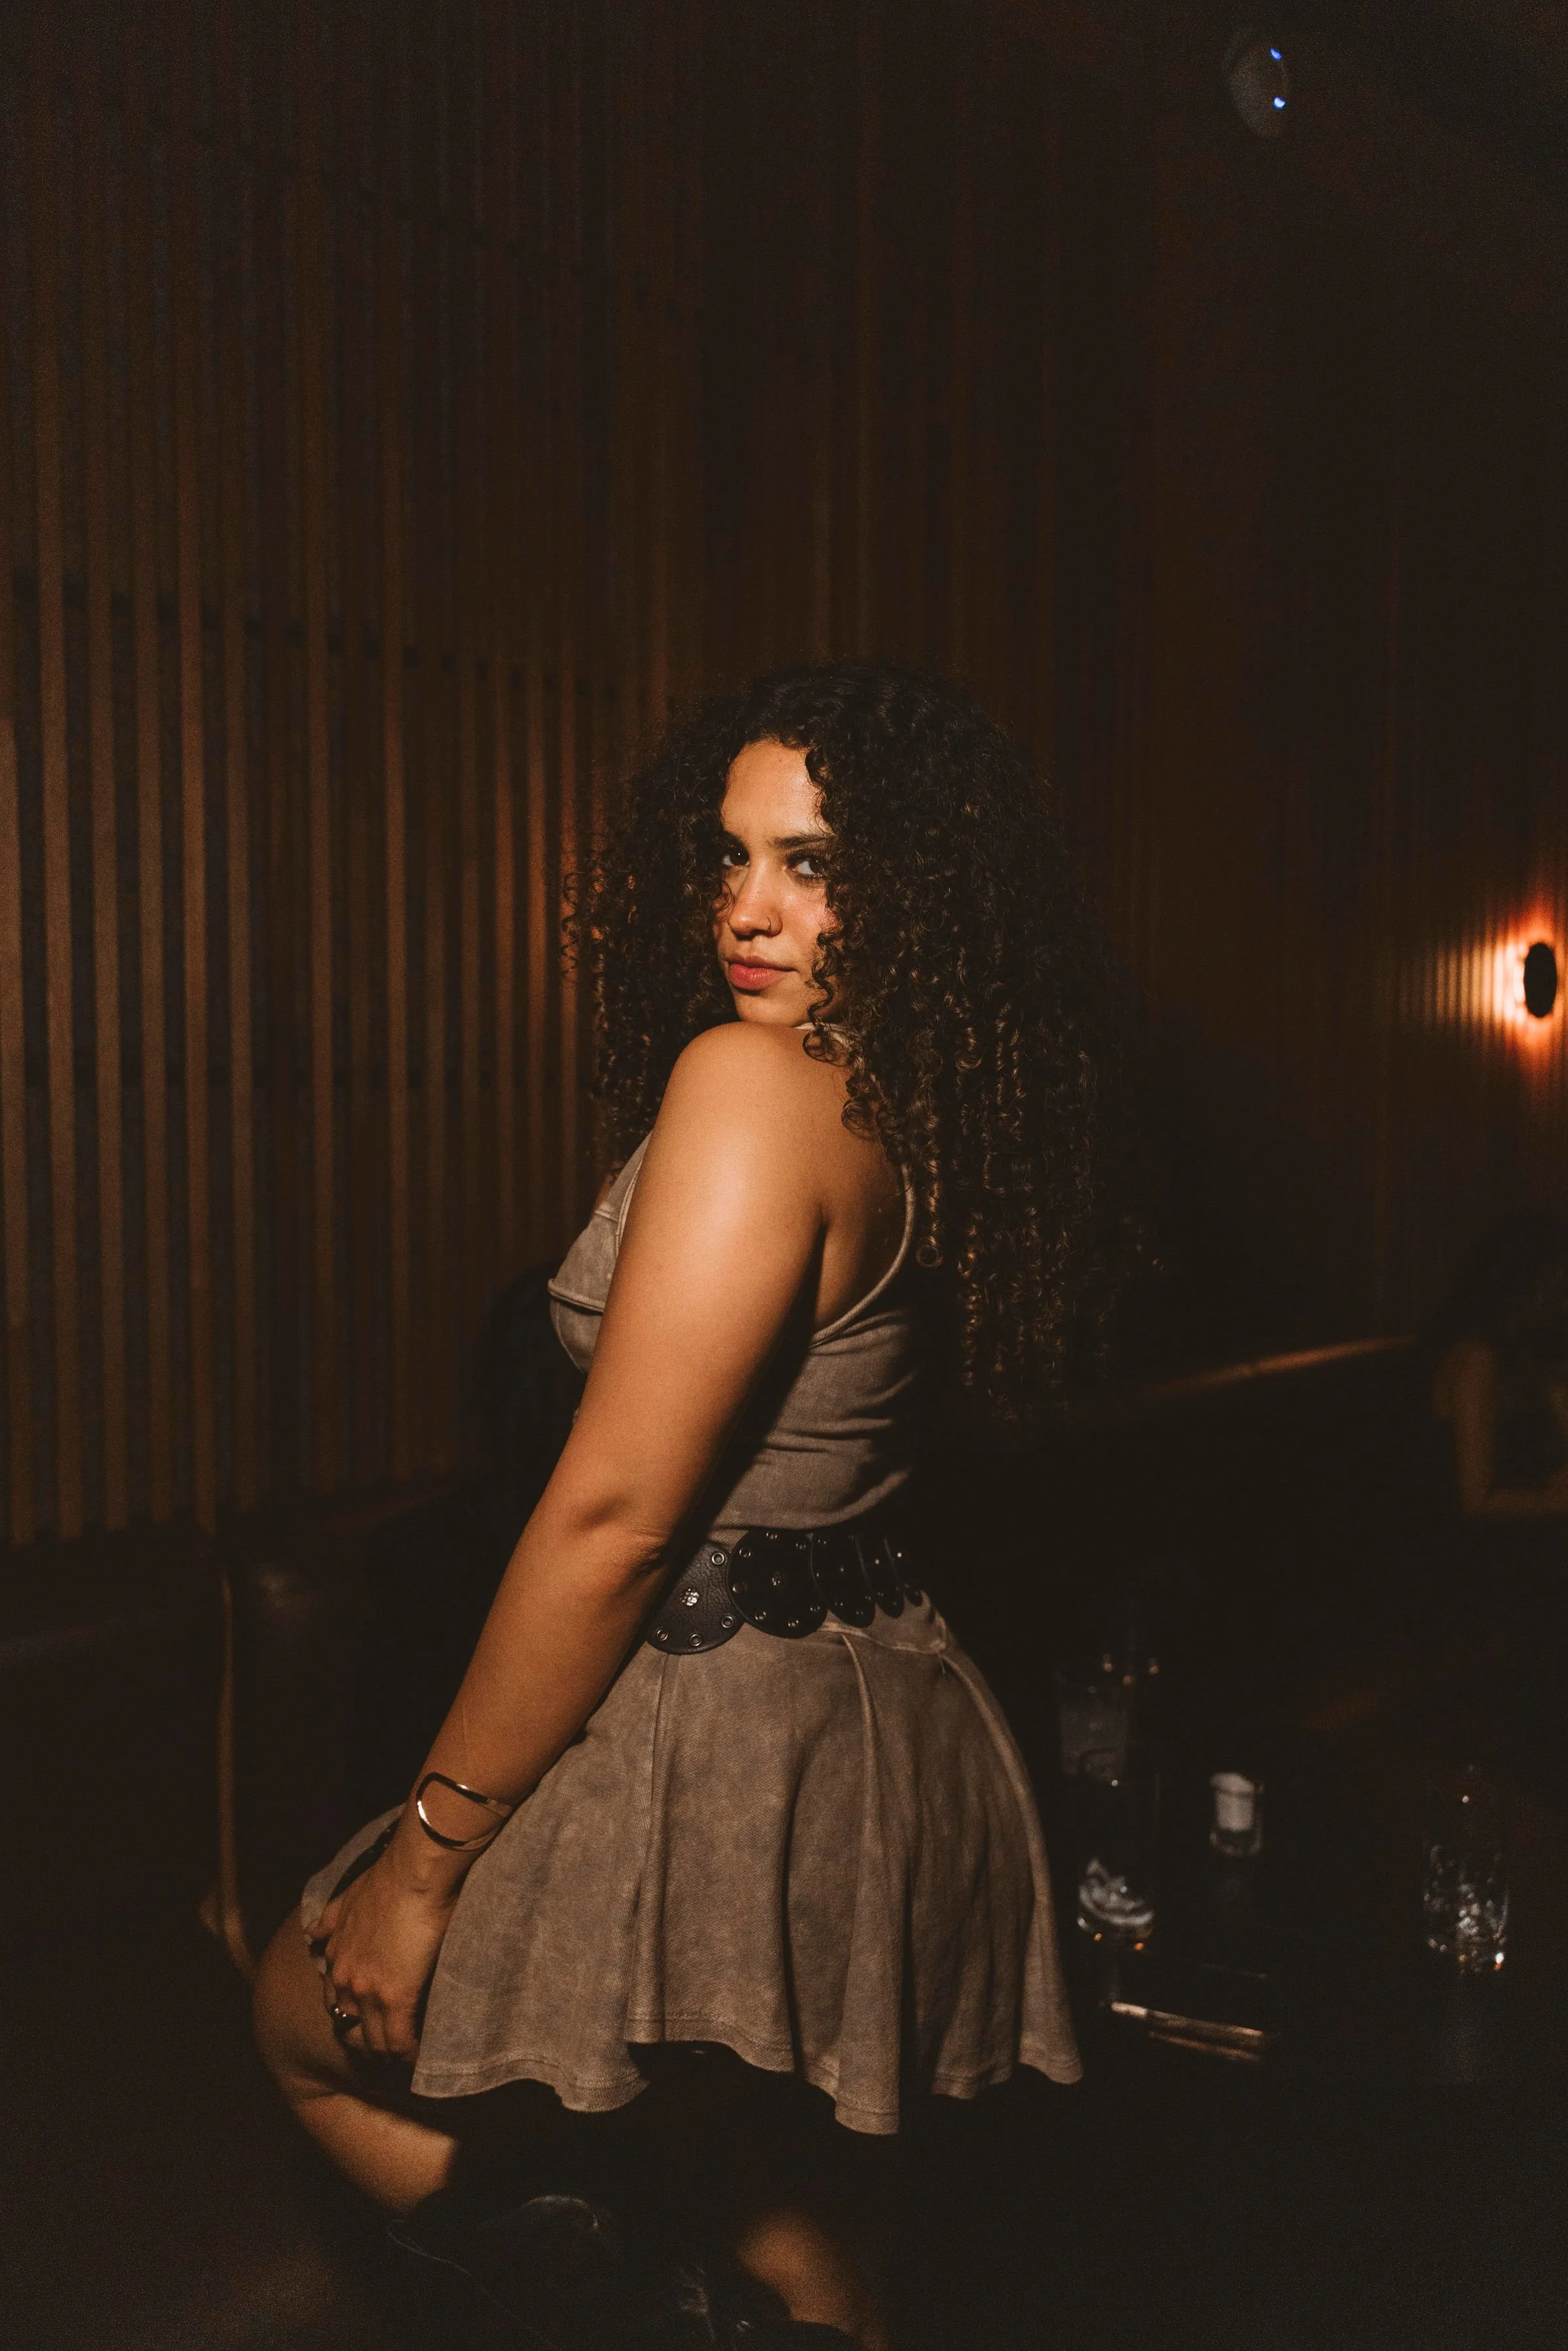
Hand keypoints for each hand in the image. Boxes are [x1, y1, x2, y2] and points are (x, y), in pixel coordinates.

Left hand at [316, 1839, 457, 2062]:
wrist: (413, 1872)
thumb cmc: (388, 1877)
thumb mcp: (348, 1897)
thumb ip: (331, 1918)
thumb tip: (313, 1931)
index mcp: (336, 1957)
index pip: (336, 2001)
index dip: (353, 2015)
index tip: (368, 2021)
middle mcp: (345, 1980)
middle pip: (350, 2029)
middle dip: (367, 2042)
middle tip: (386, 2049)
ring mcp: (368, 1992)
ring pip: (373, 2041)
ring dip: (387, 2054)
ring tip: (403, 2060)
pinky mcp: (396, 1998)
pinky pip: (399, 2041)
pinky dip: (407, 2054)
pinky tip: (418, 2059)